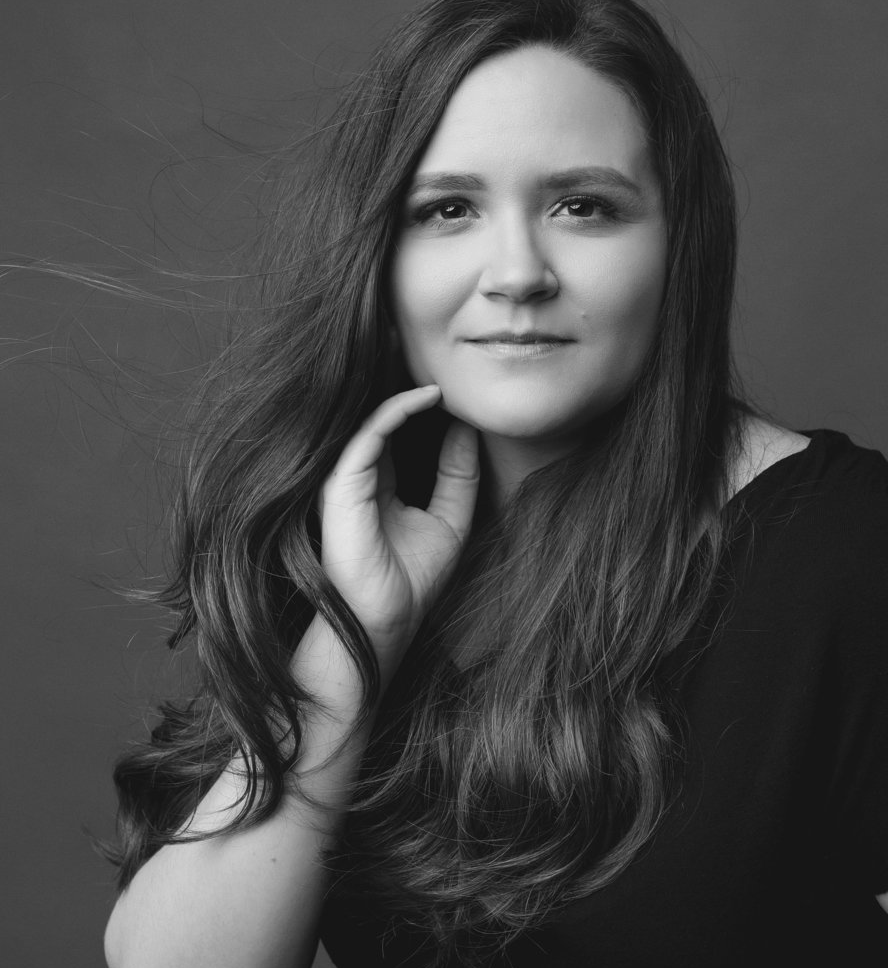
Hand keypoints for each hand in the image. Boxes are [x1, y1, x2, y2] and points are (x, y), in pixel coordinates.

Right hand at [318, 384, 478, 668]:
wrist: (388, 620)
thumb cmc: (413, 580)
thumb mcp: (450, 519)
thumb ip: (457, 475)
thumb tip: (467, 429)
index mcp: (378, 482)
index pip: (396, 427)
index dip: (421, 400)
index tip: (455, 380)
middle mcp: (357, 474)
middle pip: (379, 412)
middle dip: (403, 377)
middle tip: (433, 347)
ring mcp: (345, 478)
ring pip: (372, 415)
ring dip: (401, 385)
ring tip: (435, 361)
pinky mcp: (341, 485)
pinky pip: (369, 434)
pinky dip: (397, 411)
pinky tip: (428, 397)